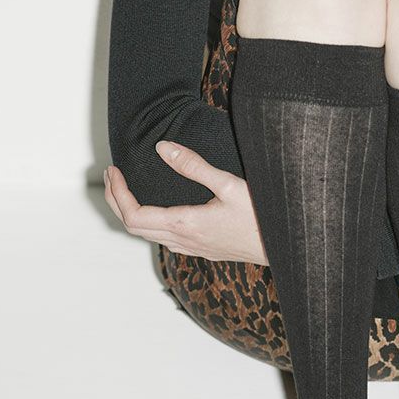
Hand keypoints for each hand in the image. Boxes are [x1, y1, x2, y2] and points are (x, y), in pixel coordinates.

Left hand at [103, 141, 267, 264]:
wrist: (286, 248)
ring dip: (131, 212)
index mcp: (184, 224)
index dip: (117, 193)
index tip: (114, 171)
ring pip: (148, 235)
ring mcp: (192, 248)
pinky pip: (164, 239)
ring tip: (127, 189)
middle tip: (112, 175)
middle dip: (116, 200)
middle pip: (134, 227)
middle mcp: (183, 240)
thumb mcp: (228, 184)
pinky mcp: (202, 250)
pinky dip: (149, 223)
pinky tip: (159, 210)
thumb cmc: (261, 217)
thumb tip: (163, 148)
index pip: (133, 214)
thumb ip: (194, 166)